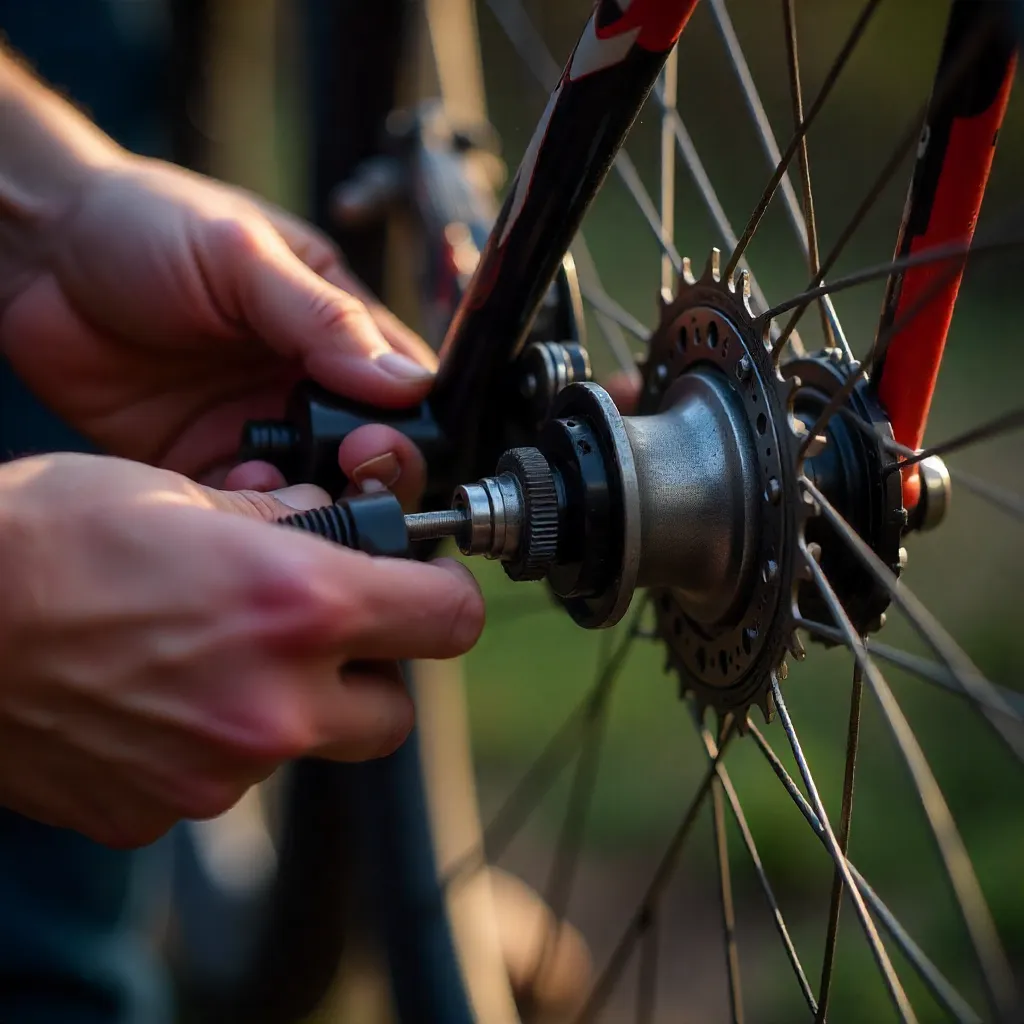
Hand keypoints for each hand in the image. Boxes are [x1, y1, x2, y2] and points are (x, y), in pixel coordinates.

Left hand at [0, 155, 435, 482]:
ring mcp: (258, 429)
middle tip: (349, 465)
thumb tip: (407, 384)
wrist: (39, 251)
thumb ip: (325, 319)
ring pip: (317, 490)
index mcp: (336, 329)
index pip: (407, 394)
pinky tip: (233, 487)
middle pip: (373, 455)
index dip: (411, 429)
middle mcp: (306, 387)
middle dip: (373, 473)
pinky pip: (248, 509)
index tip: (385, 440)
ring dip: (315, 499)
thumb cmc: (146, 223)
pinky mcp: (204, 463)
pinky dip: (253, 516)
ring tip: (278, 478)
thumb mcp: (244, 255)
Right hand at [0, 453, 483, 847]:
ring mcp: (217, 771)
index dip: (442, 599)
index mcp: (298, 606)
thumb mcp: (182, 492)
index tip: (424, 589)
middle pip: (395, 711)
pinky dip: (214, 741)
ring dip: (289, 704)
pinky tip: (159, 695)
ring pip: (309, 746)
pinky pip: (226, 780)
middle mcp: (273, 703)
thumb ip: (286, 519)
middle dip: (372, 671)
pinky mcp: (160, 811)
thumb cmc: (43, 538)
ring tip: (215, 652)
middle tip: (323, 631)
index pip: (448, 619)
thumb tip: (337, 521)